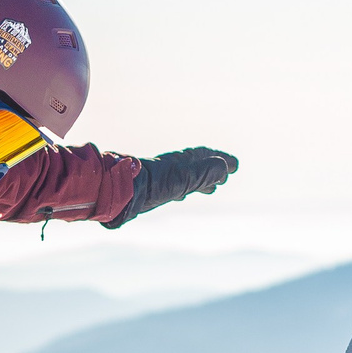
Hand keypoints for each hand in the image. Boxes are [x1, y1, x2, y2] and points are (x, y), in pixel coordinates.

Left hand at [108, 147, 239, 227]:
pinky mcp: (150, 190)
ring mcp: (160, 179)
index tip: (234, 165)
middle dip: (212, 169)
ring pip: (185, 177)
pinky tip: (181, 194)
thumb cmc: (149, 185)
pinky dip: (184, 188)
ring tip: (211, 188)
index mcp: (179, 163)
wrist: (117, 191)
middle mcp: (170, 168)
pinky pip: (173, 186)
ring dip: (200, 181)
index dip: (220, 160)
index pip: (204, 158)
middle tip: (227, 174)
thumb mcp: (181, 179)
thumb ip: (202, 174)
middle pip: (196, 166)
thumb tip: (225, 168)